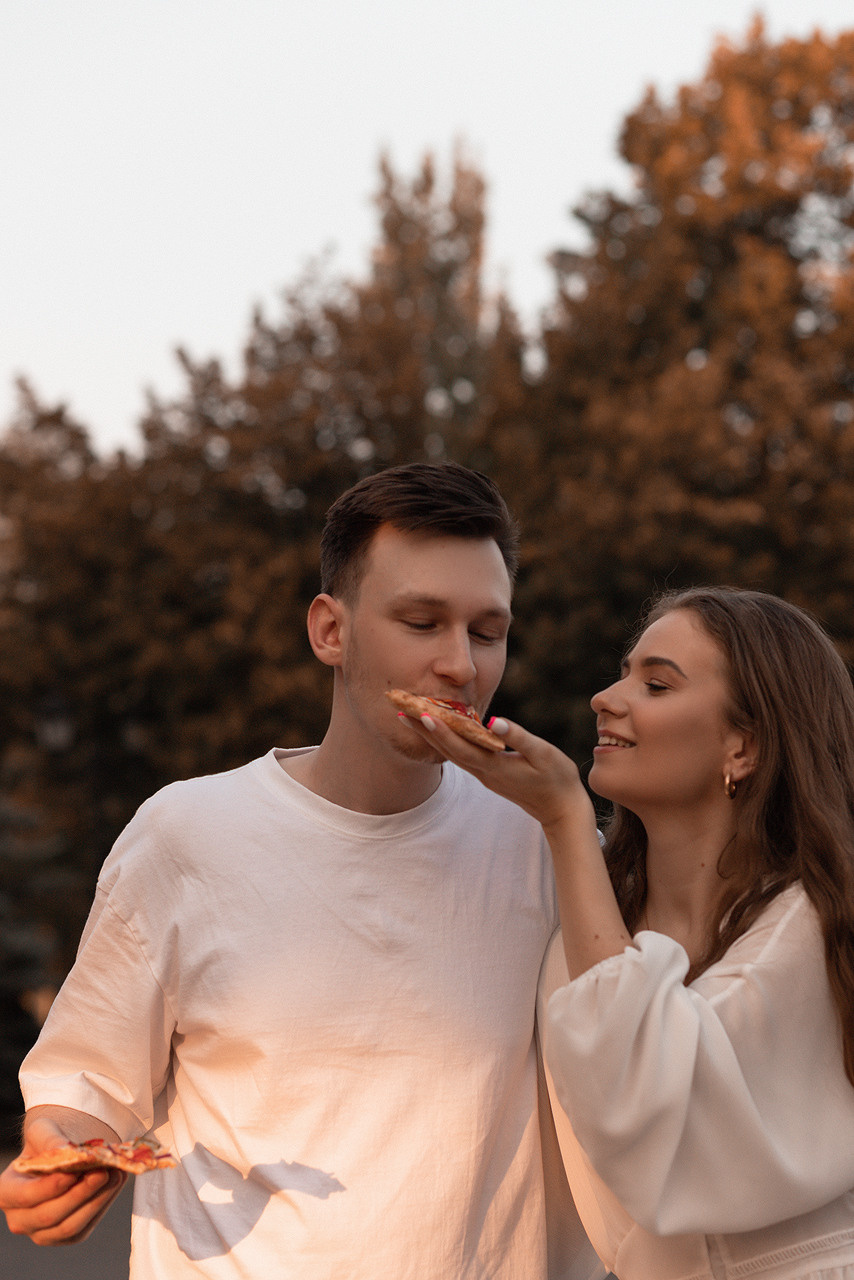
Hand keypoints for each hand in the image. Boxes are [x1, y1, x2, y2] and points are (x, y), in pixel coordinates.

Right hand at [0, 1113, 126, 1245]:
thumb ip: (50, 1139)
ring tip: (116, 1174)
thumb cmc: (48, 1142)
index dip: (51, 1187)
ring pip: (70, 1227)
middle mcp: (19, 1219)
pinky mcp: (66, 1236)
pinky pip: (85, 1227)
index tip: (74, 1172)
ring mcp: (42, 1233)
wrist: (61, 1156)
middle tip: (103, 1171)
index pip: (27, 1196)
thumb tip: (63, 1151)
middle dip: (80, 1193)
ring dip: (96, 1201)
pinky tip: (115, 1182)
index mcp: (7, 1192)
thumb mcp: (44, 1130)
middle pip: (50, 1215)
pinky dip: (103, 1205)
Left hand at [401, 712, 594, 835]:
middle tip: (400, 709)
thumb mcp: (543, 754)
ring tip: (409, 717)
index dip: (440, 731)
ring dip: (430, 735)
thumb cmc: (556, 778)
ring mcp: (483, 774)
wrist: (560, 808)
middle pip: (447, 750)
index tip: (421, 714)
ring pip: (450, 753)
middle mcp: (483, 771)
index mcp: (494, 766)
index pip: (460, 747)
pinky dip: (445, 740)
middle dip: (423, 730)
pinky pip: (460, 754)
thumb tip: (494, 722)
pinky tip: (438, 729)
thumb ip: (519, 737)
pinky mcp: (487, 772)